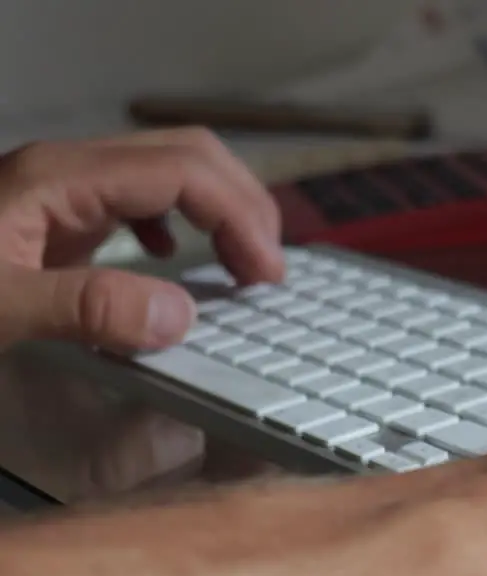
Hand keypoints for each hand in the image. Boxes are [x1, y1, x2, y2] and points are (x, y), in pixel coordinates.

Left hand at [0, 128, 281, 350]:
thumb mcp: (0, 306)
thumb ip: (87, 308)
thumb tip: (180, 317)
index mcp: (61, 177)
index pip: (182, 171)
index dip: (238, 217)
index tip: (266, 275)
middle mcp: (71, 168)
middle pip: (189, 154)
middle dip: (243, 207)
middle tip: (267, 270)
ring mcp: (66, 185)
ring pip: (171, 170)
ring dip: (220, 212)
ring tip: (240, 266)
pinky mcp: (60, 210)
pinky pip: (141, 195)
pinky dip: (180, 222)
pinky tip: (173, 257)